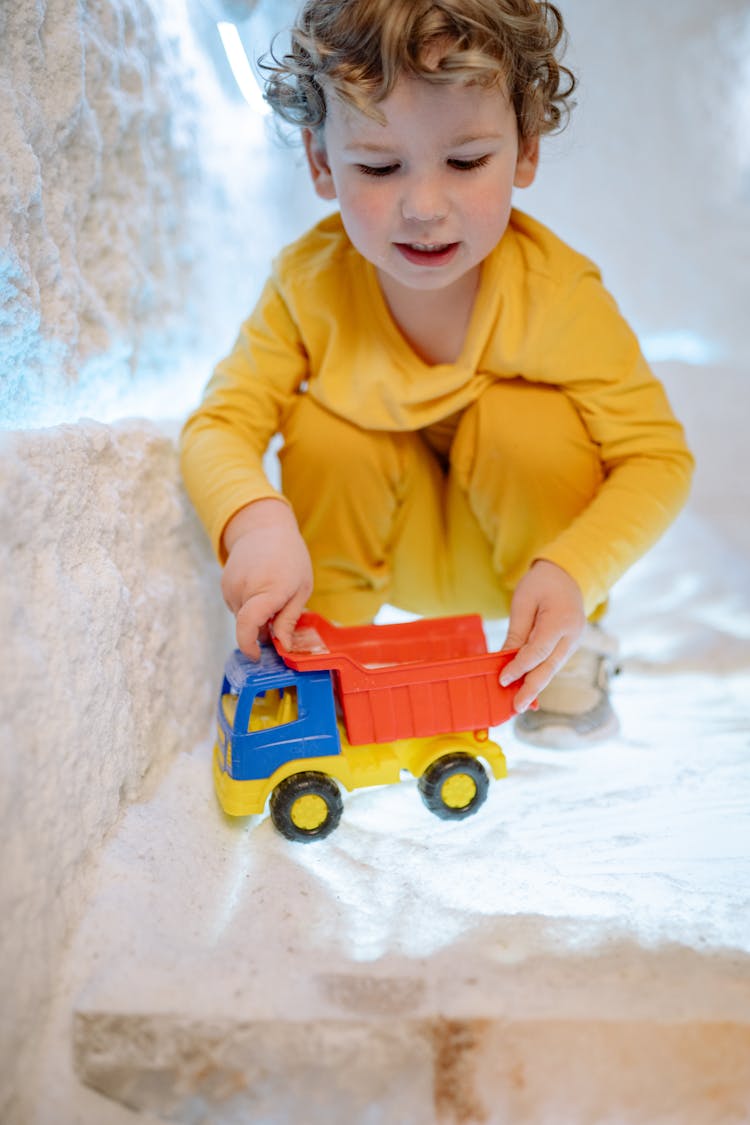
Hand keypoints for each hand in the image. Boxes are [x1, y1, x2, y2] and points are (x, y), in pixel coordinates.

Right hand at [221, 499, 313, 658]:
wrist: (263, 528)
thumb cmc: (290, 557)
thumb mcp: (301, 588)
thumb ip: (289, 619)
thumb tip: (283, 646)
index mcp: (268, 589)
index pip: (248, 625)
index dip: (250, 646)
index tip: (257, 657)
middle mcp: (244, 589)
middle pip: (248, 626)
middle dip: (263, 630)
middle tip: (280, 614)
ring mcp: (230, 587)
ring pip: (242, 617)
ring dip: (256, 616)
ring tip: (271, 593)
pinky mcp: (224, 585)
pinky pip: (237, 607)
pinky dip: (248, 606)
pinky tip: (259, 587)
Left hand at [499, 559, 585, 712]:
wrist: (566, 575)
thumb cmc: (541, 584)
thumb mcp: (523, 602)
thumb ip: (517, 632)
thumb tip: (505, 660)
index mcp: (561, 620)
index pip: (538, 651)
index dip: (520, 667)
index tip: (502, 679)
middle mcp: (572, 635)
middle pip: (549, 667)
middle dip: (532, 689)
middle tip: (517, 707)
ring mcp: (574, 642)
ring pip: (552, 669)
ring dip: (536, 686)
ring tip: (520, 704)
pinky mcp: (568, 646)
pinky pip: (552, 664)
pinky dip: (540, 676)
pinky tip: (530, 693)